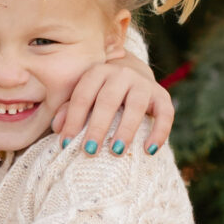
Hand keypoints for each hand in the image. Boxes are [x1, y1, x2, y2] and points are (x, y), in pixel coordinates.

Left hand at [48, 55, 174, 155]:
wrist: (133, 72)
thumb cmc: (100, 91)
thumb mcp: (84, 95)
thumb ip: (69, 109)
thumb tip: (58, 128)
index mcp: (98, 72)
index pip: (83, 96)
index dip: (73, 120)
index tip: (66, 144)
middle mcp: (121, 73)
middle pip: (108, 101)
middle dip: (97, 127)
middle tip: (89, 151)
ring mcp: (143, 83)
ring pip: (135, 106)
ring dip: (125, 130)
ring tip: (116, 152)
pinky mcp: (162, 95)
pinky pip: (165, 113)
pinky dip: (159, 131)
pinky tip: (149, 150)